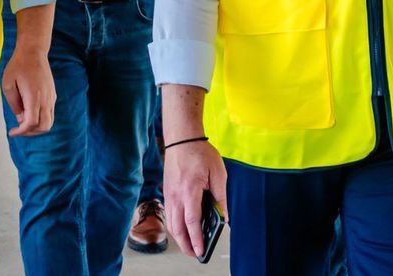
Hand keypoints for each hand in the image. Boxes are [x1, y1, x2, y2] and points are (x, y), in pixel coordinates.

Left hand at [1, 46, 54, 136]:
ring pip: (49, 121)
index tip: (12, 132)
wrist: (33, 51)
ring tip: (24, 122)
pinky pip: (50, 113)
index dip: (21, 131)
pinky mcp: (52, 94)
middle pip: (44, 127)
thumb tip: (21, 117)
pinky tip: (30, 112)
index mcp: (34, 97)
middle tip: (19, 129)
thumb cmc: (18, 65)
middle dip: (30, 132)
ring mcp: (51, 97)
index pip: (31, 123)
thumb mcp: (8, 85)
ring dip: (37, 127)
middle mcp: (46, 99)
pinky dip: (41, 119)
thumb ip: (14, 104)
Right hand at [164, 139, 226, 258]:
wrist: (182, 138)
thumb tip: (224, 216)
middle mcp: (176, 195)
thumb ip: (221, 197)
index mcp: (190, 191)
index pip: (192, 222)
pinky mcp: (167, 191)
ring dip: (179, 237)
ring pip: (171, 223)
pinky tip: (183, 227)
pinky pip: (169, 214)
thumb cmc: (199, 152)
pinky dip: (175, 225)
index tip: (201, 251)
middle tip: (195, 253)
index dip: (197, 239)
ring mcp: (169, 194)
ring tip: (189, 244)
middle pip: (177, 228)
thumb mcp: (218, 173)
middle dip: (186, 244)